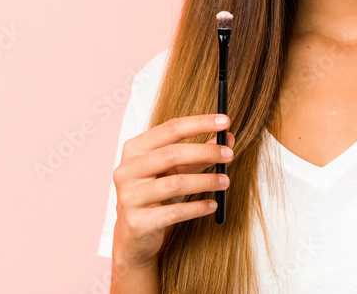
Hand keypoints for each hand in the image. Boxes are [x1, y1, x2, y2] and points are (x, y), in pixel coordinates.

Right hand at [111, 114, 234, 269]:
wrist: (134, 234)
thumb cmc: (156, 195)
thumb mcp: (177, 170)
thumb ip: (200, 154)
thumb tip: (229, 138)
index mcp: (135, 149)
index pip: (170, 129)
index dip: (199, 123)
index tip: (225, 121)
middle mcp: (127, 170)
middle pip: (171, 154)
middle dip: (205, 152)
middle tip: (229, 154)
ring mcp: (130, 196)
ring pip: (175, 183)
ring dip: (206, 181)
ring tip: (225, 182)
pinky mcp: (138, 222)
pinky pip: (174, 212)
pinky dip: (197, 207)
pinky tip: (212, 205)